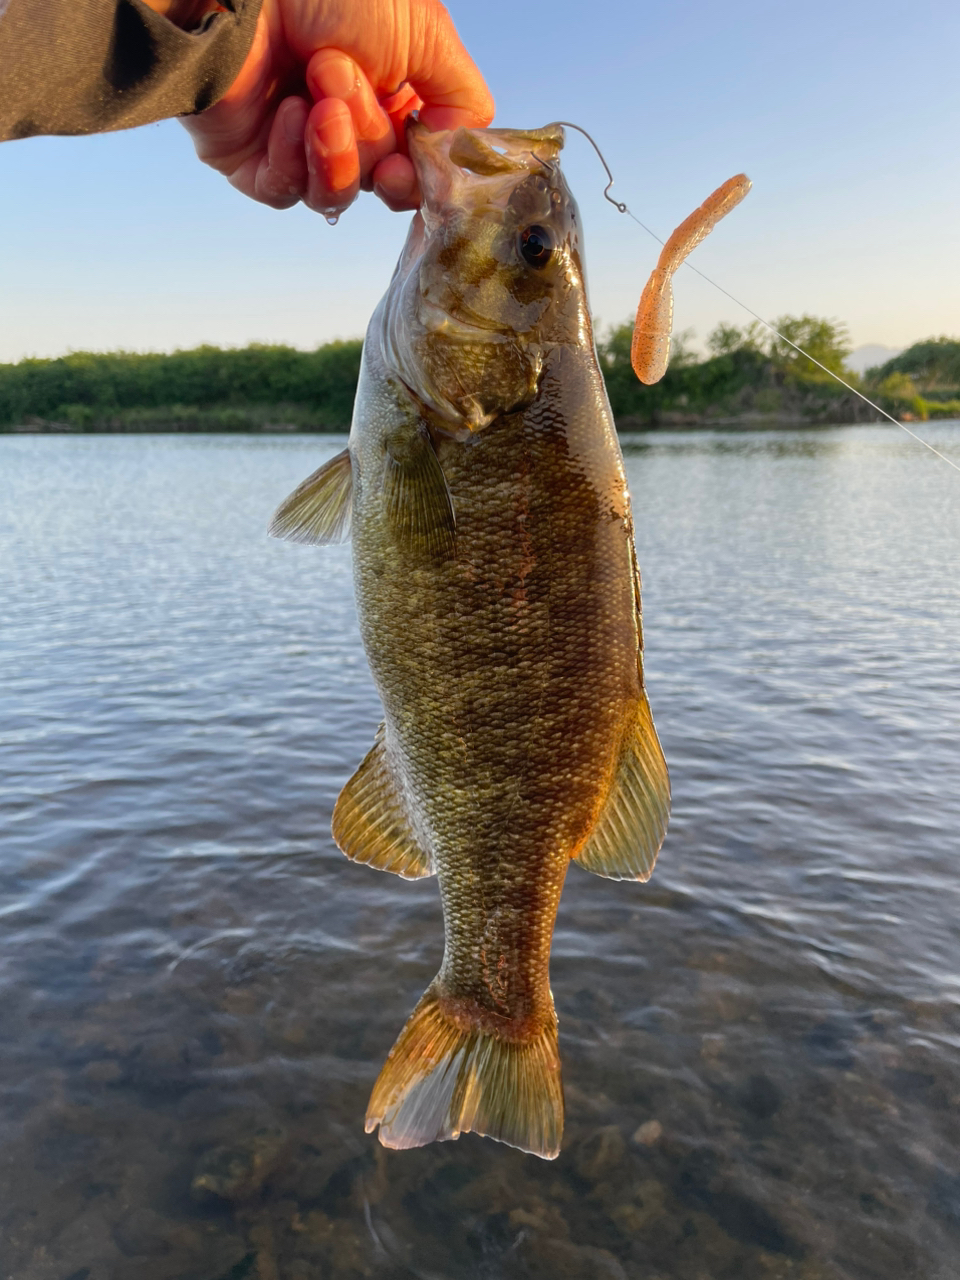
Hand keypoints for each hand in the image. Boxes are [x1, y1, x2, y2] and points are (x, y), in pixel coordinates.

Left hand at [176, 0, 493, 214]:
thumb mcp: (426, 34)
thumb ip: (463, 101)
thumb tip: (460, 157)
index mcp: (389, 95)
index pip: (417, 167)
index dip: (418, 175)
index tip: (409, 161)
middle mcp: (345, 124)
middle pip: (380, 182)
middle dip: (368, 133)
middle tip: (336, 73)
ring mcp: (296, 146)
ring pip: (337, 194)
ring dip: (335, 146)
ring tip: (315, 87)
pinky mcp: (251, 163)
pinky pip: (288, 192)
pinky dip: (294, 153)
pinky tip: (285, 109)